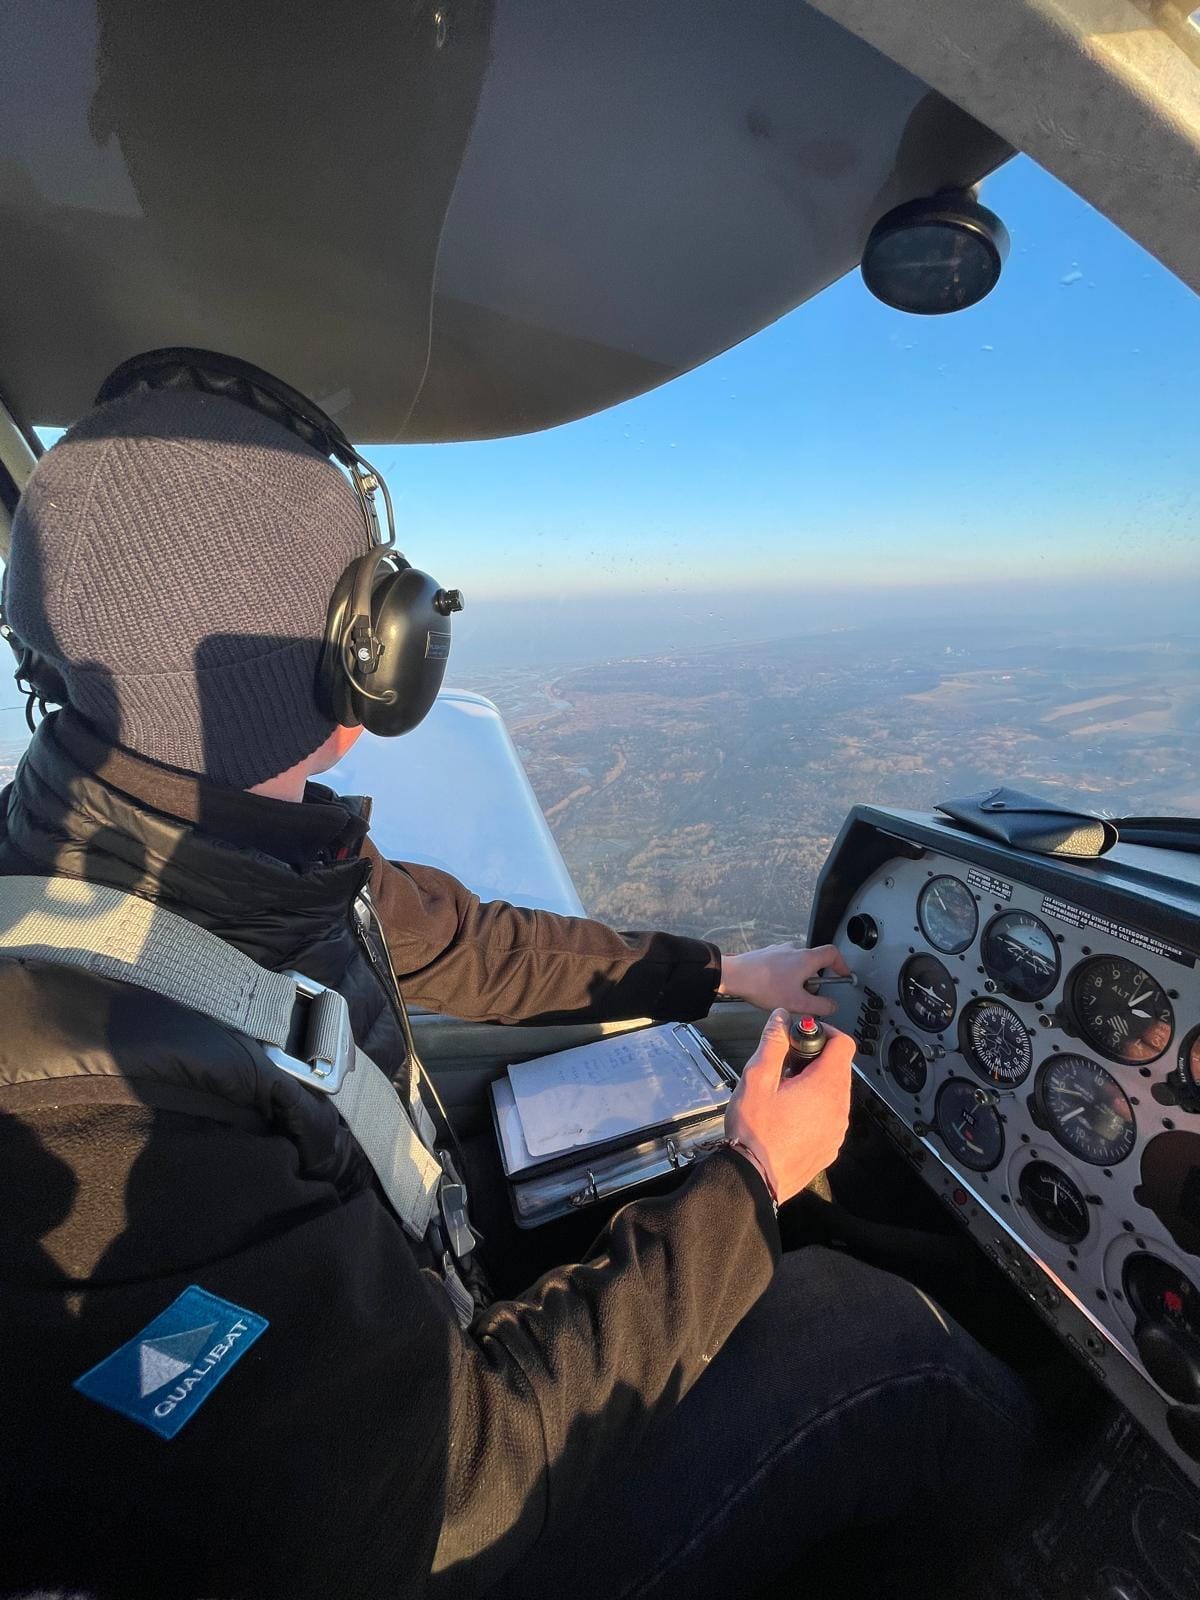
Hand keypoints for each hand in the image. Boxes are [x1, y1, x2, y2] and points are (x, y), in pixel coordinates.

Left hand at [716, 942, 850, 1018]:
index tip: (842, 975)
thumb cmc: (763, 985)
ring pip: (797, 966)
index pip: (833, 954)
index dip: (841, 964)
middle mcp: (794, 950)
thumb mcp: (797, 1002)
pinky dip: (783, 977)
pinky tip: (773, 989)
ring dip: (797, 981)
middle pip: (814, 964)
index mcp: (806, 958)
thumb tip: (832, 1006)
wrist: (734, 976)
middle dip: (813, 982)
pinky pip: (782, 966)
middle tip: (805, 997)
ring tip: (785, 995)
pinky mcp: (767, 955)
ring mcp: (779, 951)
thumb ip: (820, 1006)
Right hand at [724, 1009, 852, 1204]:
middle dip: (816, 1060)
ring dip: (815, 1086)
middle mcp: (839, 1108)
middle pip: (839, 1068)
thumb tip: (782, 1019)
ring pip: (835, 1094)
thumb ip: (773, 1043)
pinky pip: (830, 1118)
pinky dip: (816, 1110)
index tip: (804, 1036)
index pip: (844, 1044)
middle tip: (786, 1066)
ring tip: (784, 1093)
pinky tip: (789, 1116)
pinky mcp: (830, 1147)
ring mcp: (837, 1130)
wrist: (753, 1179)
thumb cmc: (754, 1131)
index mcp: (825, 1086)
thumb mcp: (757, 1078)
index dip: (825, 1033)